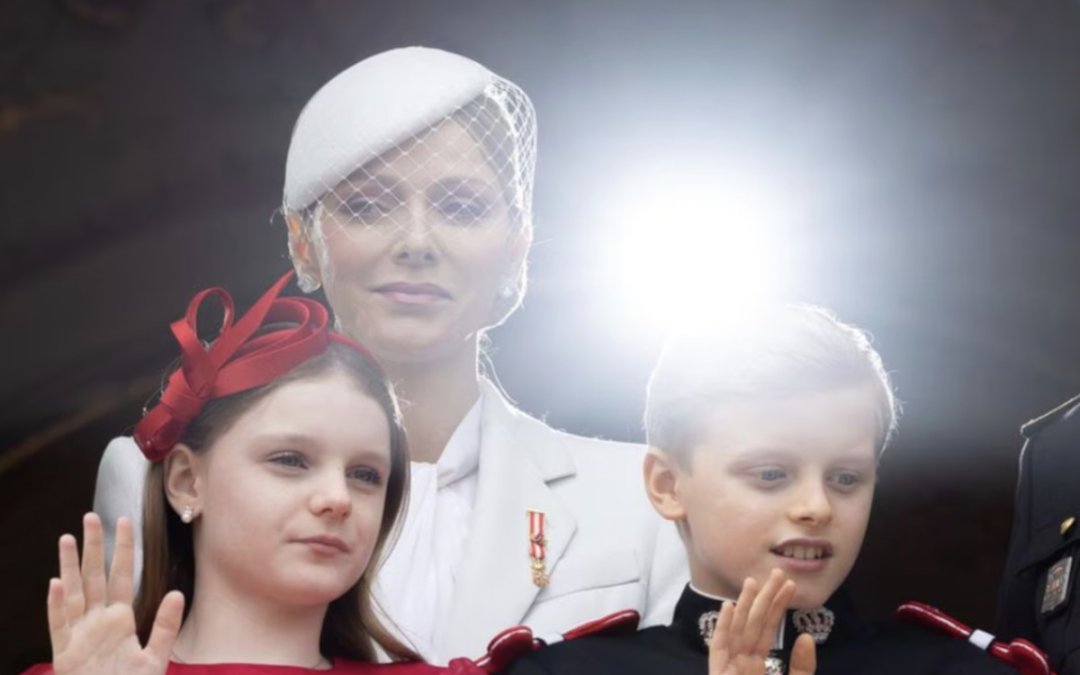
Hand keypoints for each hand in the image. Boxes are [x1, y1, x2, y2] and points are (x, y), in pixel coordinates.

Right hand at [47, 513, 183, 674]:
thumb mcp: (155, 657)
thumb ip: (165, 626)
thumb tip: (177, 593)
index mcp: (120, 619)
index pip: (122, 576)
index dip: (123, 550)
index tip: (123, 522)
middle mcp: (98, 622)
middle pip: (94, 577)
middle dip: (93, 548)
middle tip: (91, 517)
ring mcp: (80, 635)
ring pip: (73, 594)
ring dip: (70, 567)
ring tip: (68, 539)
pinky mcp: (65, 653)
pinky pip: (59, 626)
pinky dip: (57, 606)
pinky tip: (57, 584)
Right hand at [707, 569, 816, 674]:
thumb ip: (802, 667)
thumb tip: (806, 636)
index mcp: (757, 665)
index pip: (768, 629)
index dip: (778, 607)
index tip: (790, 585)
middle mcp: (742, 661)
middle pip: (753, 624)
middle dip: (764, 598)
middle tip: (777, 572)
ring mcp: (729, 666)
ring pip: (736, 630)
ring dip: (743, 604)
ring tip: (752, 581)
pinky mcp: (718, 673)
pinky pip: (719, 647)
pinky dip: (723, 627)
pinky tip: (728, 605)